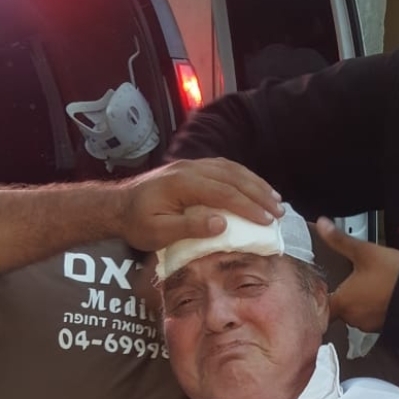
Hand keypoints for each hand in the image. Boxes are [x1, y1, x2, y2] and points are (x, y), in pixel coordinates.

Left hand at [115, 158, 284, 249]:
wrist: (118, 206)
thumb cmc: (137, 223)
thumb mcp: (158, 232)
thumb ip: (189, 227)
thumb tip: (221, 223)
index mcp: (182, 183)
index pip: (224, 192)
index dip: (248, 207)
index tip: (267, 221)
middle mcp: (190, 169)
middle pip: (233, 177)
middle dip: (259, 194)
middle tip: (280, 212)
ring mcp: (192, 166)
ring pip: (232, 169)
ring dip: (256, 184)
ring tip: (275, 200)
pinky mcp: (193, 169)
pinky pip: (225, 168)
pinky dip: (244, 178)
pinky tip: (255, 188)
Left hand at [317, 218, 398, 332]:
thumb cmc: (393, 275)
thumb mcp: (364, 251)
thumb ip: (339, 240)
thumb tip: (322, 225)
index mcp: (343, 302)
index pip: (322, 307)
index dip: (320, 298)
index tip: (323, 289)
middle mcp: (354, 318)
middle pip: (340, 309)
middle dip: (345, 296)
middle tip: (353, 281)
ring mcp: (369, 325)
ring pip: (357, 314)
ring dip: (360, 303)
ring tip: (369, 286)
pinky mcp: (383, 327)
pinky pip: (372, 318)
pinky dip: (374, 308)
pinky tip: (381, 295)